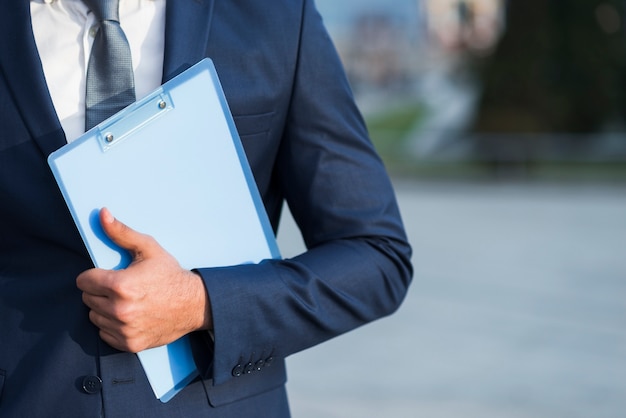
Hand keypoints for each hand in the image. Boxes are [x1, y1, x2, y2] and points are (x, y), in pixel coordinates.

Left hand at [76, 208, 211, 352]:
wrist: (194, 304)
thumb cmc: (169, 275)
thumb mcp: (147, 249)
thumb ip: (121, 232)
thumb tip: (102, 214)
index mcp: (121, 285)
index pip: (83, 281)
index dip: (94, 275)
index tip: (107, 275)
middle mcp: (120, 310)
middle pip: (87, 299)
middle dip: (99, 291)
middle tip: (120, 288)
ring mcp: (124, 329)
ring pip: (94, 316)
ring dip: (104, 309)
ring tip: (125, 301)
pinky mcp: (129, 343)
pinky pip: (104, 334)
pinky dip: (112, 326)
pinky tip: (129, 316)